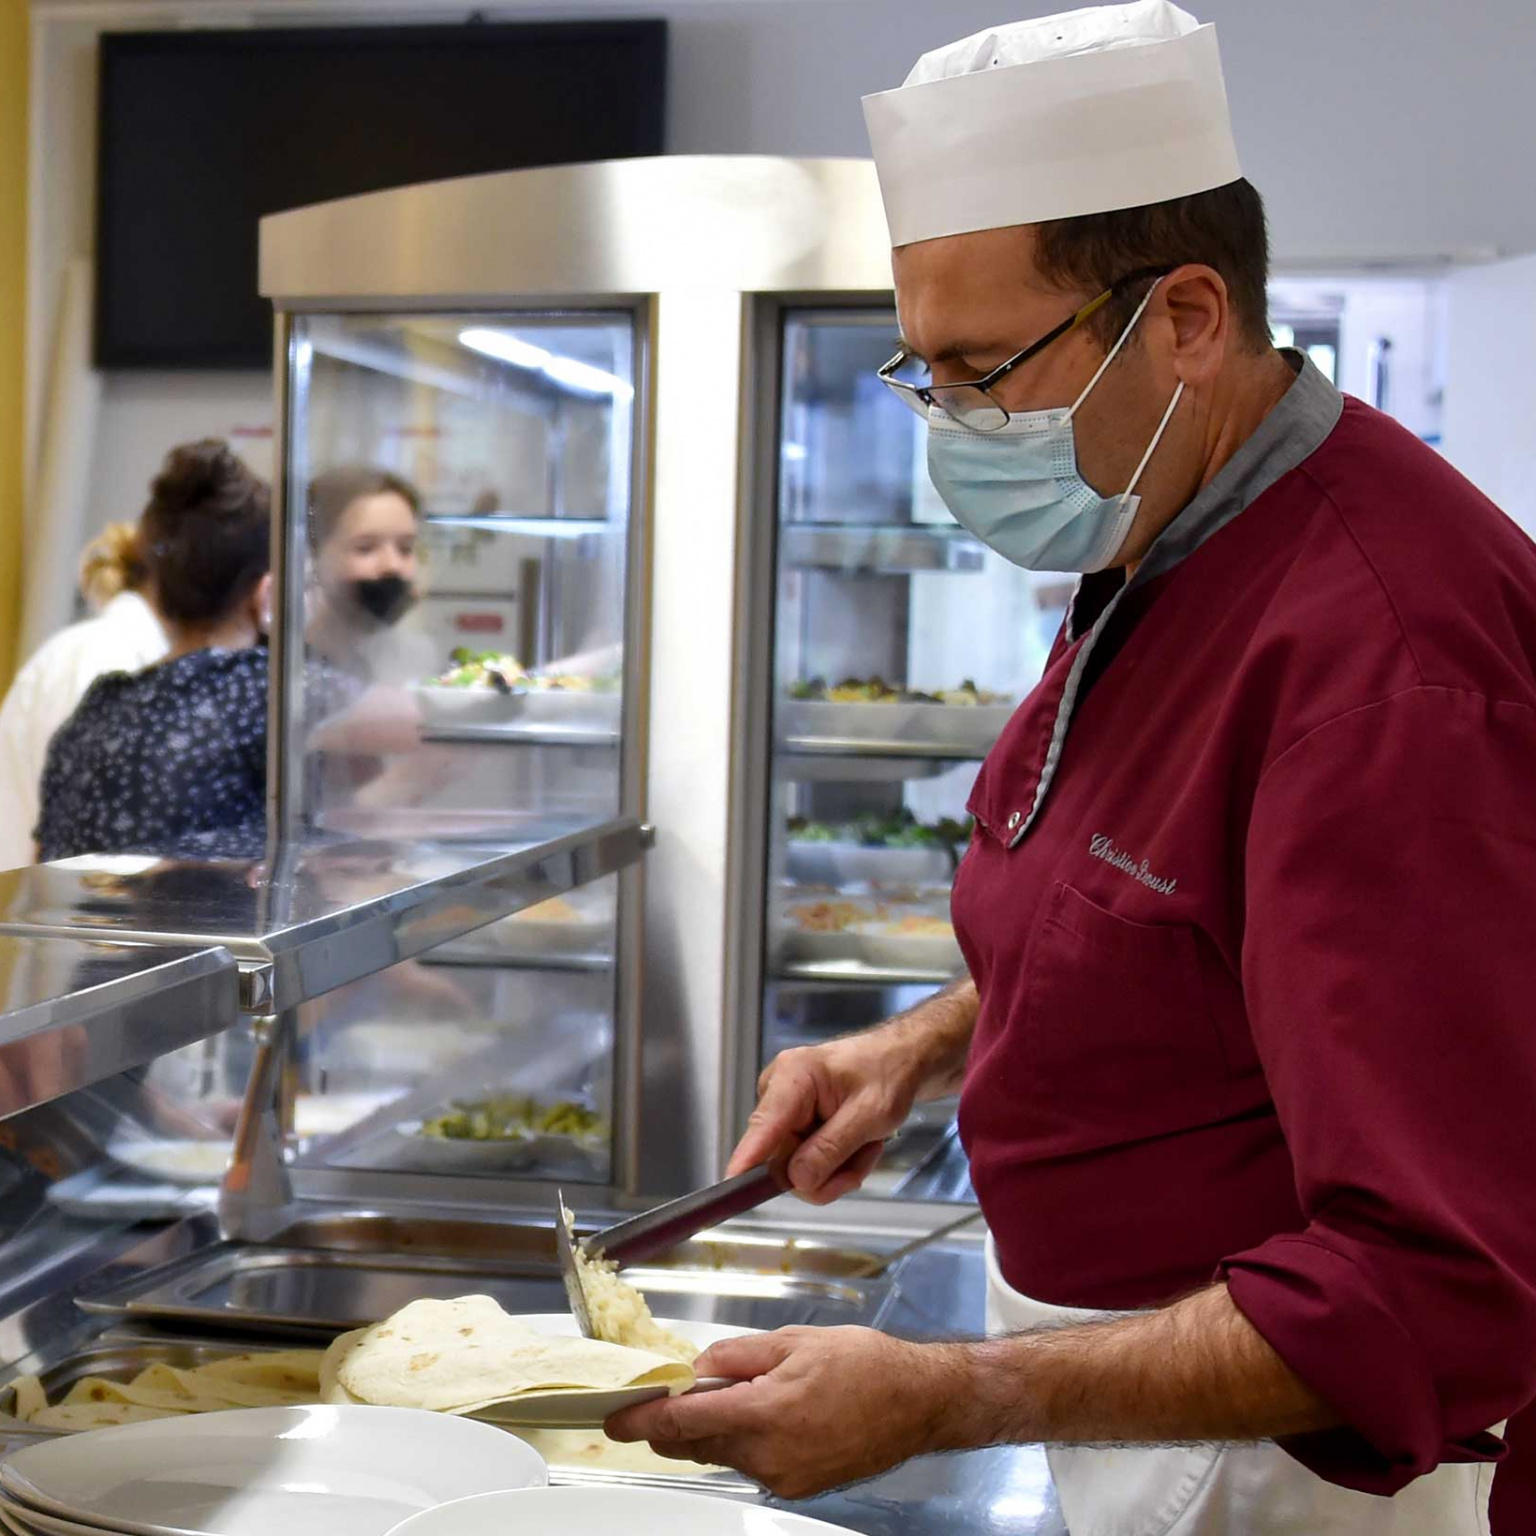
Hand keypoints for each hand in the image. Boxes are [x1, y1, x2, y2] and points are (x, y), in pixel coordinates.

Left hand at [606, 1327, 964, 1498]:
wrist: (918, 1401)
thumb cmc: (865, 1364)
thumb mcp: (795, 1341)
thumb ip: (738, 1355)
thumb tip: (699, 1366)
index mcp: (764, 1413)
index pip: (682, 1425)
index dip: (642, 1421)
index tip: (614, 1419)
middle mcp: (768, 1456)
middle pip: (697, 1445)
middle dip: (675, 1423)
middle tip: (667, 1395)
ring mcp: (783, 1478)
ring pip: (725, 1453)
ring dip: (716, 1428)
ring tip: (737, 1392)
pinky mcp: (797, 1487)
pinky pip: (753, 1462)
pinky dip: (745, 1439)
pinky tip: (764, 1412)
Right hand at [727, 1033, 921, 1203]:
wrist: (900, 1061)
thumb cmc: (888, 1075)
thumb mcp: (870, 1114)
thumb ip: (832, 1148)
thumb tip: (796, 1180)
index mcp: (793, 1077)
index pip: (763, 1125)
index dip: (748, 1158)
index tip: (732, 1185)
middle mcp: (778, 1093)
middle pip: (784, 1160)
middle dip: (828, 1172)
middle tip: (864, 1160)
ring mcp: (785, 1112)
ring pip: (798, 1169)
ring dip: (839, 1169)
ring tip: (868, 1146)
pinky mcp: (794, 1126)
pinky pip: (807, 1164)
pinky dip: (838, 1164)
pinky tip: (859, 1146)